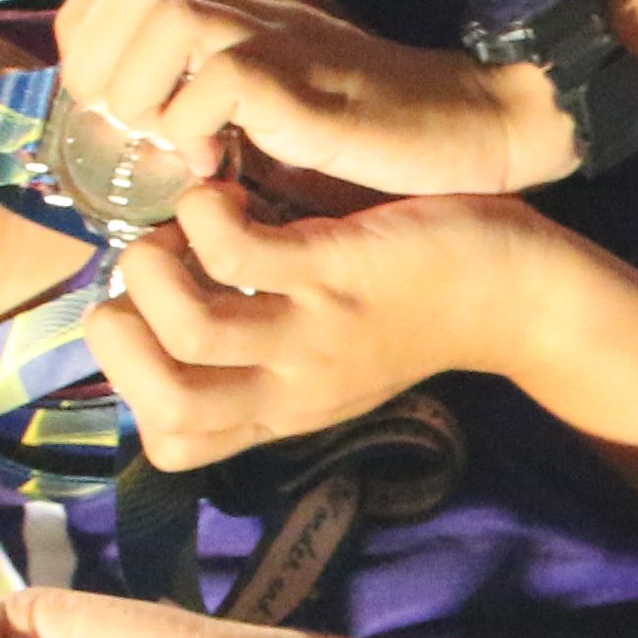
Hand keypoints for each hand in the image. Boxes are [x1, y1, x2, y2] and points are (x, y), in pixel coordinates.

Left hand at [52, 0, 574, 203]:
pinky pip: (216, 77)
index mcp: (232, 6)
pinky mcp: (300, 81)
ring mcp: (275, 37)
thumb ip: (206, 97)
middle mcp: (246, 6)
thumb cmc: (368, 132)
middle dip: (101, 57)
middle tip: (130, 122)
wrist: (466, 125)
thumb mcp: (269, 104)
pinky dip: (193, 126)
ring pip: (165, 14)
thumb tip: (124, 127)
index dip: (89, 29)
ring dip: (141, 89)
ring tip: (168, 140)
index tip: (107, 97)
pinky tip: (216, 163)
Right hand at [87, 180, 554, 470]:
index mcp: (279, 409)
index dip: (130, 386)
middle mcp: (290, 386)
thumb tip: (163, 320)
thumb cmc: (415, 311)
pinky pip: (237, 253)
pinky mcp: (341, 273)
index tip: (150, 322)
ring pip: (188, 330)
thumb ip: (256, 356)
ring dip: (153, 266)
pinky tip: (226, 192)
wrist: (518, 294)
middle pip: (165, 408)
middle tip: (153, 271)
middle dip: (118, 332)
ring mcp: (315, 333)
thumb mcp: (327, 361)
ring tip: (183, 226)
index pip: (171, 445)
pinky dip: (204, 214)